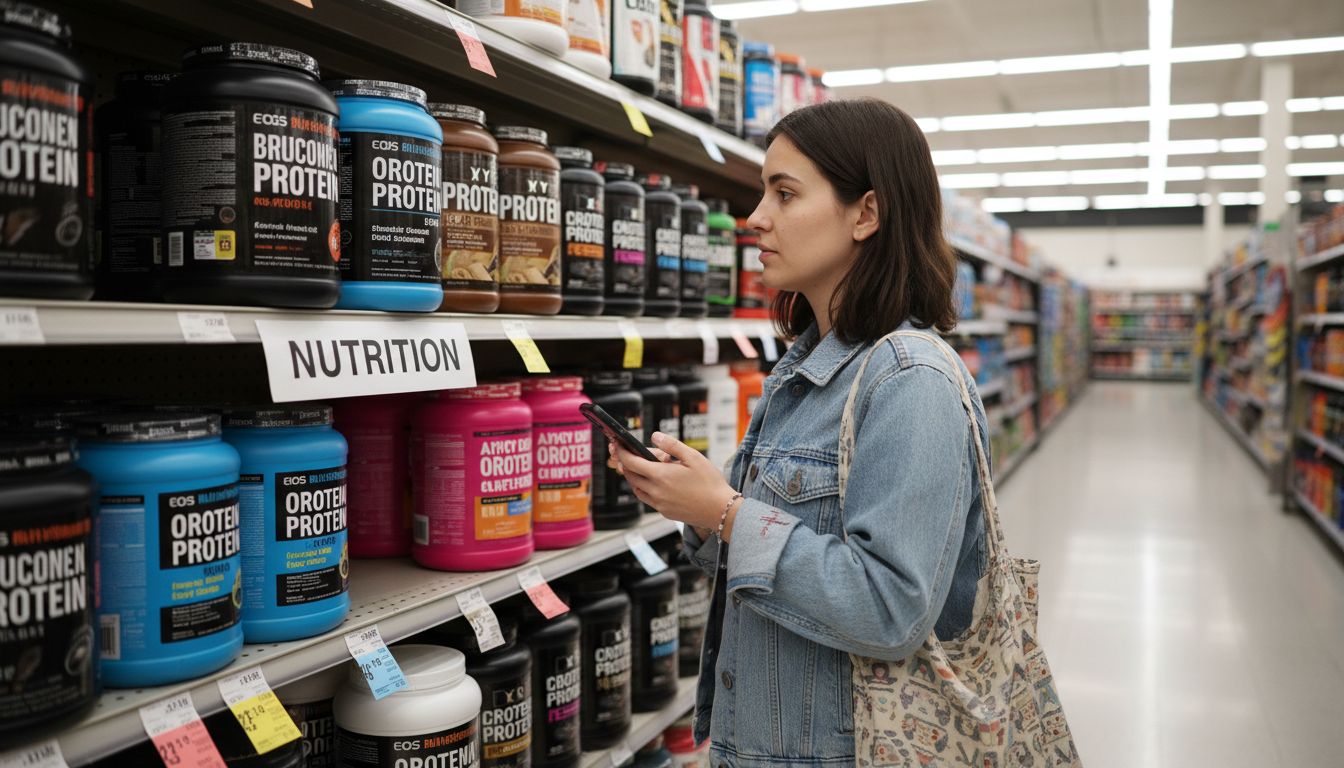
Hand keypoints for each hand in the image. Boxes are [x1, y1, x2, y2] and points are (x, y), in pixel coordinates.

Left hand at [610, 432, 742, 538]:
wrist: (720, 510)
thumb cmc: (710, 483)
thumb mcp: (693, 457)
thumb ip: (671, 445)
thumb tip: (654, 436)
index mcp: (661, 475)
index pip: (632, 462)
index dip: (622, 452)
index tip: (616, 445)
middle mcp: (656, 491)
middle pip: (631, 476)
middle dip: (625, 464)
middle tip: (624, 453)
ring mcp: (659, 504)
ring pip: (637, 489)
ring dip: (633, 477)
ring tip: (638, 467)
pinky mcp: (664, 512)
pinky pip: (647, 499)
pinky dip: (644, 489)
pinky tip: (653, 483)